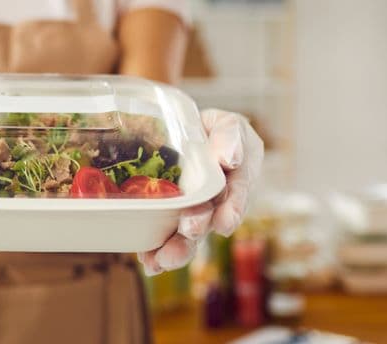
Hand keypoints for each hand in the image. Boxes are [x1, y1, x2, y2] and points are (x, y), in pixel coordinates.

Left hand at [138, 109, 263, 275]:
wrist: (186, 135)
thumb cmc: (212, 130)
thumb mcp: (226, 123)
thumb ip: (230, 136)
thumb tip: (230, 159)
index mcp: (239, 178)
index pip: (238, 193)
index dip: (232, 209)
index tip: (224, 224)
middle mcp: (220, 201)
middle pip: (211, 219)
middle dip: (198, 229)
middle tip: (187, 233)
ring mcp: (198, 212)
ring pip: (190, 233)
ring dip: (177, 248)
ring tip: (161, 261)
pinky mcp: (174, 217)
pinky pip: (167, 233)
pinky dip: (156, 248)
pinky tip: (147, 263)